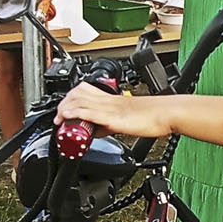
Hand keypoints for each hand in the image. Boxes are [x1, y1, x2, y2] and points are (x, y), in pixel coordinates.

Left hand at [55, 83, 171, 137]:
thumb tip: (94, 130)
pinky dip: (75, 114)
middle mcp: (107, 100)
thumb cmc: (151, 117)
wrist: (164, 114)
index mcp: (109, 98)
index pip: (82, 91)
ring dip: (64, 109)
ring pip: (79, 101)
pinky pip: (89, 113)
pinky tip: (66, 118)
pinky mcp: (112, 117)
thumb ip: (107, 124)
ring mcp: (109, 107)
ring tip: (58, 120)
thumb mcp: (123, 120)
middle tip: (58, 118)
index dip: (68, 99)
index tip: (62, 111)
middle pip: (76, 94)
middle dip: (63, 104)